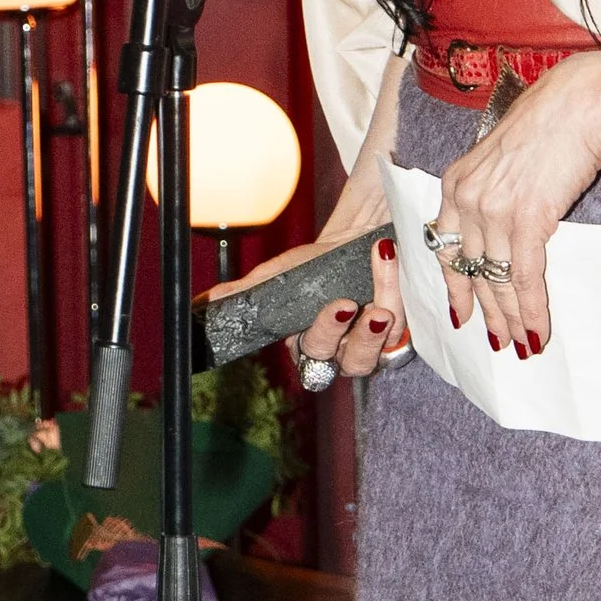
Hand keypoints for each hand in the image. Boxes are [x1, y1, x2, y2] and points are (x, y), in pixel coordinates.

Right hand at [223, 186, 406, 388]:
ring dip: (378, 325)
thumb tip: (196, 304)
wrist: (357, 236)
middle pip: (346, 364)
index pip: (312, 364)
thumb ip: (241, 294)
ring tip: (381, 288)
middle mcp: (343, 355)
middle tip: (351, 303)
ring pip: (377, 354)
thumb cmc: (315, 264)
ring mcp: (375, 346)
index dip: (323, 341)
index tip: (337, 309)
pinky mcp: (403, 332)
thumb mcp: (277, 276)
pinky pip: (404, 329)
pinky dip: (398, 294)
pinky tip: (391, 263)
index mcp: (310, 348)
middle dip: (351, 335)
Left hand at [432, 55, 600, 352]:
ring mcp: (493, 211)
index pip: (446, 248)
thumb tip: (507, 230)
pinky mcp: (526, 219)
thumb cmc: (550, 124)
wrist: (579, 102)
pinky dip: (531, 310)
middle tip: (496, 341)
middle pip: (471, 273)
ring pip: (497, 282)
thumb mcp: (502, 157)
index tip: (460, 314)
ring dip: (510, 320)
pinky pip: (524, 279)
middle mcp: (466, 199)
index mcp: (456, 183)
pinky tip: (538, 331)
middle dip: (485, 313)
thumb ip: (494, 192)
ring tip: (521, 346)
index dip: (454, 287)